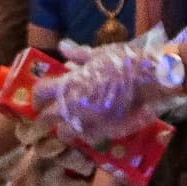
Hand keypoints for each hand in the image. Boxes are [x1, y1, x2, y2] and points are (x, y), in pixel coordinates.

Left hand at [32, 40, 185, 146]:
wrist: (149, 80)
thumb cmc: (124, 63)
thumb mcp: (99, 54)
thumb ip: (78, 54)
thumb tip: (62, 46)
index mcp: (70, 83)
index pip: (41, 92)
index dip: (37, 96)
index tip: (40, 99)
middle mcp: (74, 105)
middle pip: (47, 118)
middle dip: (46, 117)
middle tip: (51, 115)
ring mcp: (87, 121)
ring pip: (63, 133)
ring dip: (64, 129)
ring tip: (69, 124)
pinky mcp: (103, 132)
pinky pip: (85, 139)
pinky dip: (84, 135)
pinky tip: (88, 129)